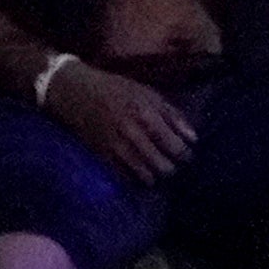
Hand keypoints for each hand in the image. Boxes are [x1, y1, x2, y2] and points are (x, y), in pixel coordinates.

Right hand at [39, 57, 195, 178]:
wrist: (75, 92)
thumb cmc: (115, 89)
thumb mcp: (147, 93)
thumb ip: (172, 115)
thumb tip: (193, 138)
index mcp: (146, 114)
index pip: (175, 146)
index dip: (185, 155)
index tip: (188, 155)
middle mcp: (132, 133)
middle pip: (163, 166)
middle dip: (172, 168)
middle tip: (174, 163)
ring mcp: (116, 148)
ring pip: (146, 176)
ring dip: (156, 176)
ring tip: (159, 169)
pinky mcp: (103, 158)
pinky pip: (126, 178)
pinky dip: (137, 179)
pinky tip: (142, 172)